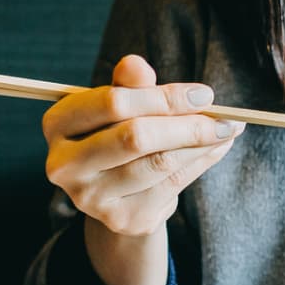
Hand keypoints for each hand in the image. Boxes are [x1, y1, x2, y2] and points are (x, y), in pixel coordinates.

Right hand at [42, 54, 241, 236]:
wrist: (117, 193)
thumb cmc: (117, 134)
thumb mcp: (118, 104)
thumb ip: (128, 84)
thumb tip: (136, 65)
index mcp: (57, 124)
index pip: (113, 103)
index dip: (163, 97)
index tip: (204, 94)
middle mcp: (65, 165)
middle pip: (136, 137)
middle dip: (187, 125)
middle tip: (225, 117)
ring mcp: (91, 198)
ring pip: (159, 163)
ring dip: (201, 145)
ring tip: (226, 130)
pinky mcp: (122, 219)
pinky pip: (172, 186)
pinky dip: (200, 163)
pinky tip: (216, 149)